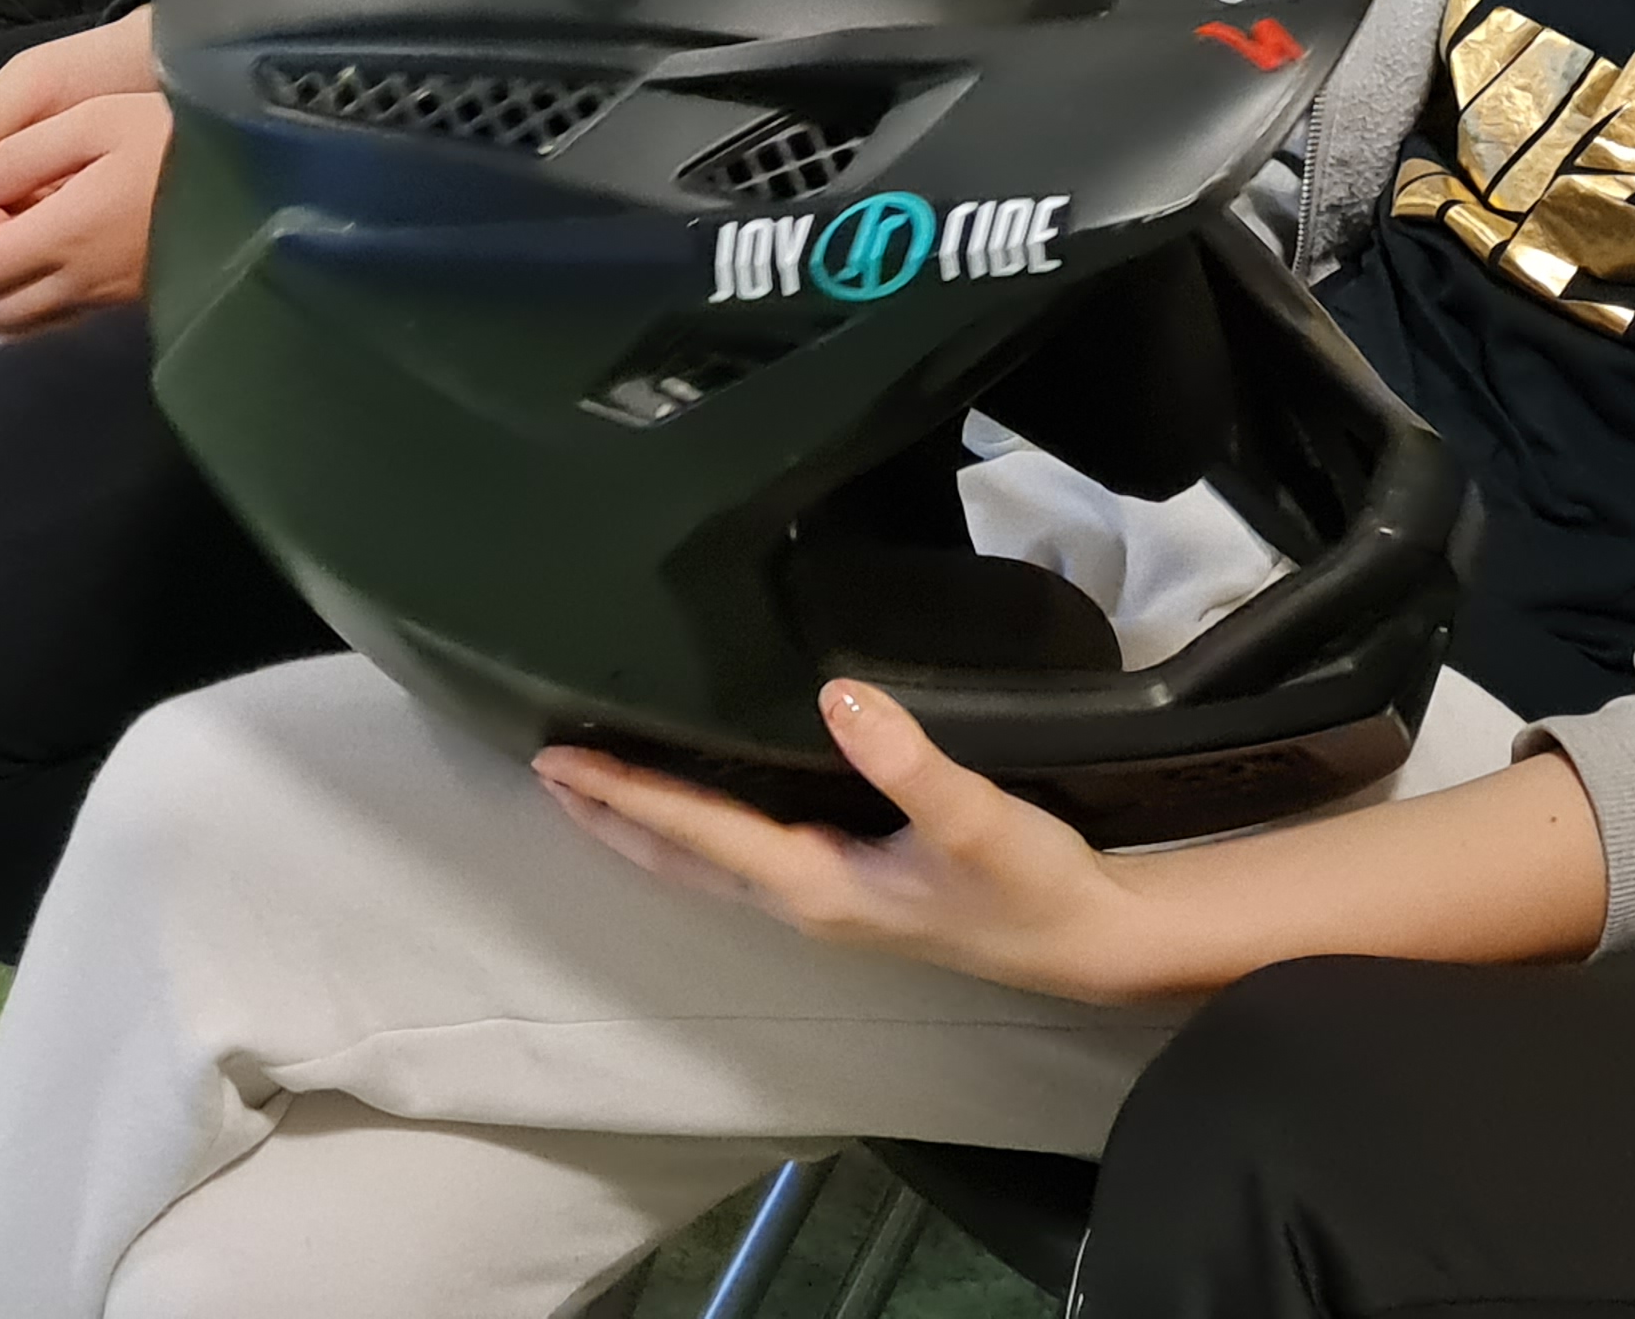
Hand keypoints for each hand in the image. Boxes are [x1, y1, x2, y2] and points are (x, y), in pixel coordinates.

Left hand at [0, 9, 166, 338]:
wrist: (257, 180)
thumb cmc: (175, 140)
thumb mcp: (96, 120)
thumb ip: (21, 154)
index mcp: (64, 235)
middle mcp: (76, 281)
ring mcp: (100, 301)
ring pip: (6, 328)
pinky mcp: (120, 306)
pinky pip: (41, 331)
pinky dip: (4, 317)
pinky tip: (6, 286)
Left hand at [539, 679, 1166, 1003]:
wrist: (1089, 942)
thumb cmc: (1030, 885)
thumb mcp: (975, 818)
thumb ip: (906, 759)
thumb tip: (836, 693)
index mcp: (814, 883)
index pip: (696, 831)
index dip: (624, 794)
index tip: (556, 759)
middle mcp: (802, 899)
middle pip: (679, 857)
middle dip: (609, 817)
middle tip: (545, 768)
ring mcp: (823, 900)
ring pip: (706, 861)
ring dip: (645, 825)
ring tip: (594, 783)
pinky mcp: (849, 887)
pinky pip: (742, 855)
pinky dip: (696, 828)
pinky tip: (700, 801)